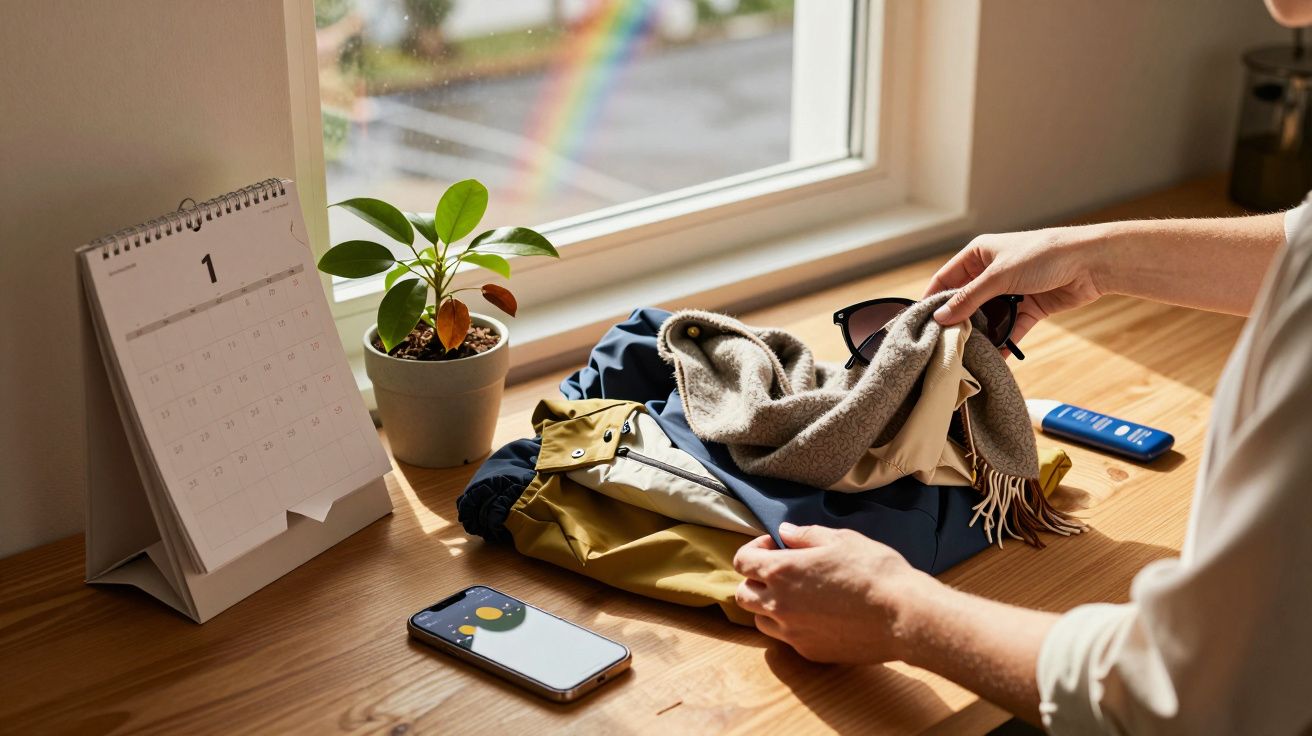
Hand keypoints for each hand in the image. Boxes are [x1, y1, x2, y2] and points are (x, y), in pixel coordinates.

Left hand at [732, 523, 939, 663]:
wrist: (903, 615)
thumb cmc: (874, 571)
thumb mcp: (841, 539)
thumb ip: (805, 535)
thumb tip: (784, 532)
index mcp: (781, 571)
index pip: (741, 561)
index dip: (755, 549)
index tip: (776, 546)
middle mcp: (779, 604)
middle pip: (743, 594)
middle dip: (756, 580)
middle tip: (782, 572)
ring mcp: (792, 632)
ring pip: (760, 620)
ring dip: (769, 606)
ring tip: (797, 596)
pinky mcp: (809, 652)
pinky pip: (787, 638)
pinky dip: (793, 626)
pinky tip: (818, 616)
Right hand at [922, 225, 1109, 344]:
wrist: (1091, 263)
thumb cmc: (1044, 255)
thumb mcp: (999, 276)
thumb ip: (968, 299)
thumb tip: (940, 317)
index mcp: (980, 254)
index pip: (946, 278)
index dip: (932, 298)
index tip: (921, 321)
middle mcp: (992, 272)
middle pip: (966, 301)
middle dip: (957, 321)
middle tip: (943, 343)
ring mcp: (1011, 291)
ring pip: (988, 317)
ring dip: (981, 334)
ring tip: (967, 354)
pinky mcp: (1029, 308)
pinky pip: (1010, 328)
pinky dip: (1004, 342)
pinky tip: (995, 357)